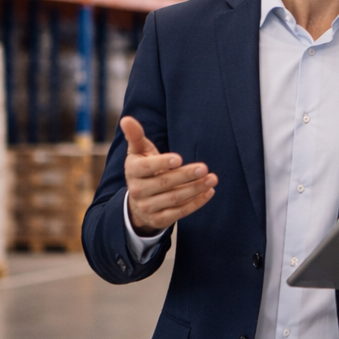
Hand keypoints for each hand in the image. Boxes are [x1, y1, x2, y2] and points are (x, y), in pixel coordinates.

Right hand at [120, 116, 217, 235]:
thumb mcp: (138, 152)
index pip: (146, 167)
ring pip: (174, 199)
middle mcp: (137, 191)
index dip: (162, 163)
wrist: (138, 201)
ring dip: (195, 189)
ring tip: (212, 179)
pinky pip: (180, 213)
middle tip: (204, 168)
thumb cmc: (143, 169)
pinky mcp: (159, 220)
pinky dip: (196, 203)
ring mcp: (148, 207)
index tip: (179, 158)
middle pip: (164, 183)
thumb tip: (127, 119)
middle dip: (185, 176)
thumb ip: (135, 136)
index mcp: (133, 171)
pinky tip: (209, 192)